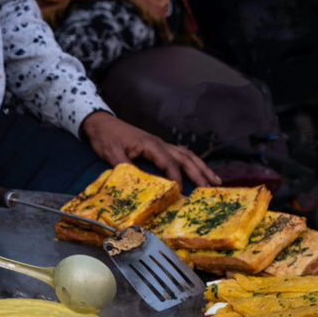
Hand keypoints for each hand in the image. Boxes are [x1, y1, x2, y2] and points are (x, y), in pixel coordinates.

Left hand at [81, 111, 221, 189]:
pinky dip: (193, 162)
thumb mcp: (111, 153)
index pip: (169, 163)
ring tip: (216, 181)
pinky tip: (200, 170)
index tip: (181, 193)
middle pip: (186, 158)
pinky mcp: (158, 146)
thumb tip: (138, 184)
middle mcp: (160, 143)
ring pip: (187, 155)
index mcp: (151, 145)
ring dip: (202, 168)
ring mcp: (161, 144)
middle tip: (211, 189)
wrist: (102, 123)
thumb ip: (124, 167)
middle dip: (200, 174)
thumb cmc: (106, 137)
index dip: (176, 178)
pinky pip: (181, 154)